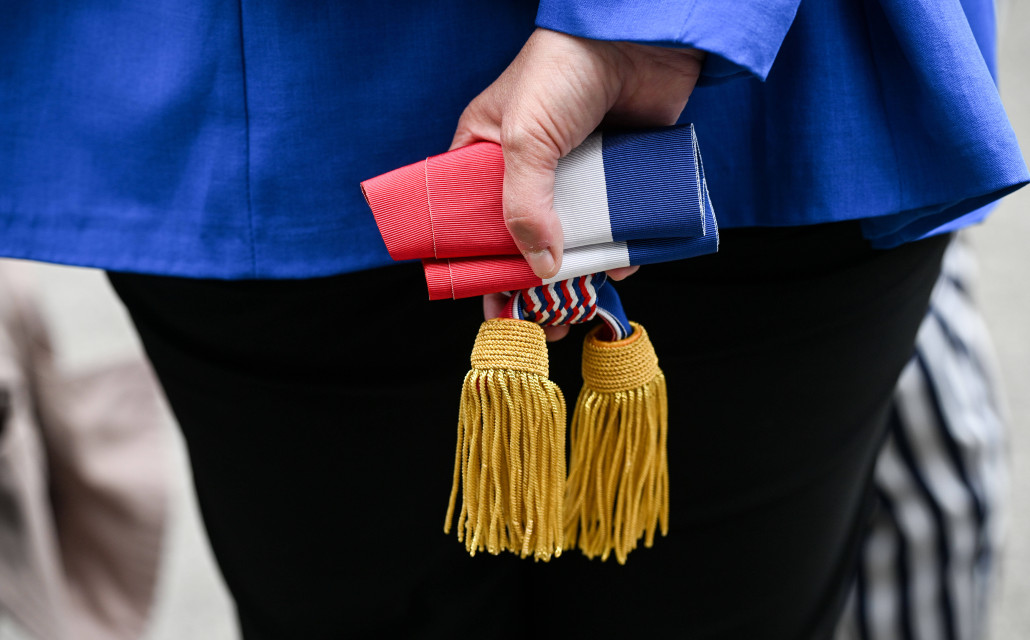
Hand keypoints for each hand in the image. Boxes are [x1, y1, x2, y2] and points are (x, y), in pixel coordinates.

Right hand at [453, 28, 703, 338]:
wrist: (638, 36)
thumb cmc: (563, 70)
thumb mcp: (525, 141)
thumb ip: (524, 207)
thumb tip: (537, 268)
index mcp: (488, 153)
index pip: (475, 220)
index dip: (481, 263)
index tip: (491, 303)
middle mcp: (533, 168)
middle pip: (528, 237)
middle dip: (532, 282)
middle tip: (540, 322)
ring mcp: (578, 173)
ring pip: (575, 236)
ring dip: (578, 275)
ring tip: (577, 311)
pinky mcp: (619, 173)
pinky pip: (617, 222)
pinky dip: (620, 248)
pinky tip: (620, 269)